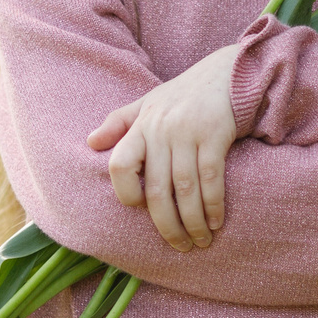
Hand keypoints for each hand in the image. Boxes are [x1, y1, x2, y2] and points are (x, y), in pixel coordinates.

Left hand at [86, 42, 241, 251]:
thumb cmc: (184, 93)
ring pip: (184, 190)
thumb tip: (90, 142)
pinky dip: (213, 205)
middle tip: (179, 246)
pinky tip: (216, 221)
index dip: (126, 194)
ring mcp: (188, 133)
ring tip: (200, 241)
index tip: (143, 212)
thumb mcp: (147, 102)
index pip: (119, 166)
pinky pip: (211, 179)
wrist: (228, 71)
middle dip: (167, 225)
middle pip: (155, 190)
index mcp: (140, 126)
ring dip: (193, 222)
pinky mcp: (215, 134)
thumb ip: (119, 123)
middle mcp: (160, 130)